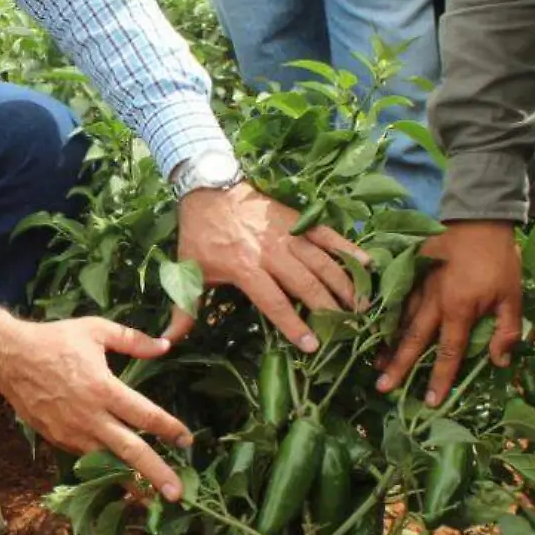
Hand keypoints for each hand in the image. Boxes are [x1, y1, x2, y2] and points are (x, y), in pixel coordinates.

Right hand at [0, 309, 193, 497]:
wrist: (8, 358)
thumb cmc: (55, 340)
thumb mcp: (96, 330)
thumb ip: (132, 339)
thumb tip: (165, 346)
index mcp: (103, 388)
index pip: (145, 415)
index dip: (169, 429)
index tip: (188, 440)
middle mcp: (89, 416)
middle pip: (130, 451)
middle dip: (156, 474)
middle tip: (179, 495)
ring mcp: (71, 432)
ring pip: (106, 461)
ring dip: (130, 479)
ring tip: (152, 496)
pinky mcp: (57, 439)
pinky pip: (86, 456)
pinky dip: (103, 465)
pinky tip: (118, 472)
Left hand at [165, 184, 369, 350]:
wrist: (209, 188)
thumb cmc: (199, 236)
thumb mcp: (188, 273)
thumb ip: (183, 312)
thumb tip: (166, 343)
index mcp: (244, 268)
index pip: (274, 302)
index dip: (294, 325)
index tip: (313, 345)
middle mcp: (270, 252)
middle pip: (306, 284)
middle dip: (329, 308)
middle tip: (350, 330)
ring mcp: (288, 234)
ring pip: (322, 262)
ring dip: (344, 284)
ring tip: (363, 307)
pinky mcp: (298, 219)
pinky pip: (327, 235)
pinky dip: (348, 248)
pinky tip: (368, 263)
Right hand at [379, 221, 521, 404]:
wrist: (479, 220)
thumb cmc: (499, 260)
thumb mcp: (513, 296)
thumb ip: (506, 330)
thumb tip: (497, 362)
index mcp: (460, 310)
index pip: (449, 353)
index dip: (440, 379)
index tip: (430, 401)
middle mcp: (434, 302)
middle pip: (414, 340)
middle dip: (399, 366)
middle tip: (383, 389)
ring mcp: (420, 286)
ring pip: (400, 320)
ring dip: (388, 344)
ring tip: (374, 364)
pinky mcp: (412, 273)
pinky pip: (398, 300)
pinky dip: (388, 317)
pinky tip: (378, 329)